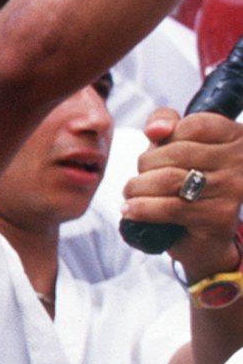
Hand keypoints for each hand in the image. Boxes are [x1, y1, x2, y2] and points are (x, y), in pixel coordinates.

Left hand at [129, 107, 242, 282]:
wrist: (205, 238)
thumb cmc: (189, 185)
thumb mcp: (178, 147)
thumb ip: (167, 125)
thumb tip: (155, 129)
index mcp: (235, 138)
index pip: (194, 125)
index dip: (165, 138)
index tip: (156, 152)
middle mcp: (240, 161)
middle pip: (176, 152)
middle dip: (145, 165)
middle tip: (139, 179)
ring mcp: (232, 189)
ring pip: (168, 179)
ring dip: (138, 187)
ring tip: (132, 194)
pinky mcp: (218, 216)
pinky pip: (168, 207)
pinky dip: (141, 208)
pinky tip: (131, 210)